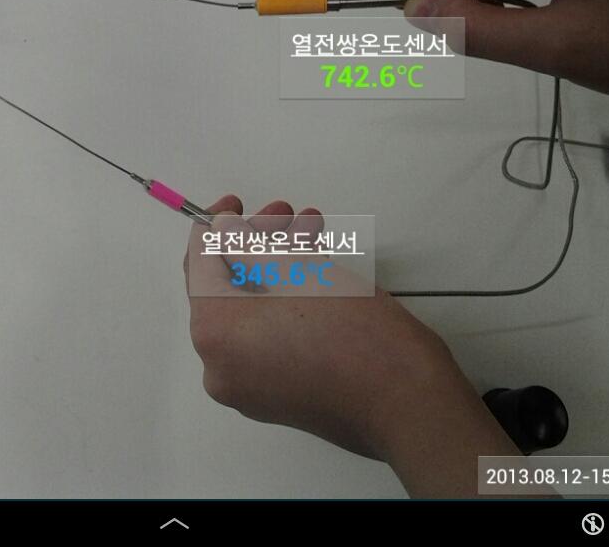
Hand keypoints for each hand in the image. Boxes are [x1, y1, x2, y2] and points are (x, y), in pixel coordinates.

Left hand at [184, 194, 518, 496]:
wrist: (407, 405)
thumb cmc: (355, 334)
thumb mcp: (299, 268)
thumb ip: (248, 244)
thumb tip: (222, 230)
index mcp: (215, 334)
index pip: (200, 264)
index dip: (215, 225)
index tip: (236, 203)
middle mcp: (220, 367)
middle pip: (227, 287)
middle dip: (258, 242)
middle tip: (288, 214)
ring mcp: (249, 387)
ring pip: (252, 309)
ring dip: (278, 265)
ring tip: (313, 231)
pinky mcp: (279, 396)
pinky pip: (268, 336)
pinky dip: (285, 301)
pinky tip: (316, 267)